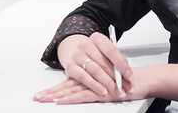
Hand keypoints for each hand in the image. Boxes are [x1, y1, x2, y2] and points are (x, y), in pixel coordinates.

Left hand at [33, 67, 154, 104]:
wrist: (142, 80)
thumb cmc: (128, 81)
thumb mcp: (111, 82)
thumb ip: (100, 82)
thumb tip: (90, 87)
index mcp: (92, 76)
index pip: (71, 81)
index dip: (57, 87)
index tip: (43, 92)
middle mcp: (91, 77)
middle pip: (67, 85)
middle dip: (51, 92)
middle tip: (36, 97)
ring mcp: (95, 84)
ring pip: (71, 89)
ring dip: (56, 95)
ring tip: (42, 99)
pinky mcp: (101, 91)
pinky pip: (82, 95)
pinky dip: (70, 98)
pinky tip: (60, 101)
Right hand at [34, 33, 134, 101]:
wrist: (77, 55)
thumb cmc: (95, 54)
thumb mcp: (106, 54)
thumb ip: (116, 62)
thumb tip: (127, 76)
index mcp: (97, 38)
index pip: (111, 50)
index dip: (122, 65)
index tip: (130, 76)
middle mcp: (86, 44)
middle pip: (104, 63)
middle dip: (117, 78)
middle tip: (126, 88)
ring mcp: (77, 55)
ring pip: (95, 71)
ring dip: (108, 84)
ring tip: (117, 91)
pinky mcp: (70, 67)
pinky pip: (84, 78)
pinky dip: (95, 86)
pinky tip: (103, 91)